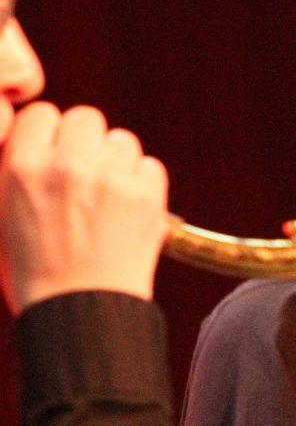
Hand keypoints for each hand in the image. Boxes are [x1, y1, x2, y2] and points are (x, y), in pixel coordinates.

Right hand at [0, 103, 168, 311]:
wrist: (81, 311)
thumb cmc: (35, 271)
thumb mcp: (0, 216)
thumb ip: (15, 169)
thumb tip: (35, 138)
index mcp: (21, 167)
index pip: (43, 113)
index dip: (51, 133)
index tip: (55, 152)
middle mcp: (66, 165)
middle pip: (86, 118)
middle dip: (86, 142)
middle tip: (85, 174)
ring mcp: (109, 177)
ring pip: (122, 141)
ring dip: (117, 162)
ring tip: (106, 199)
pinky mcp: (146, 193)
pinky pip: (150, 166)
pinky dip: (143, 184)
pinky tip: (128, 211)